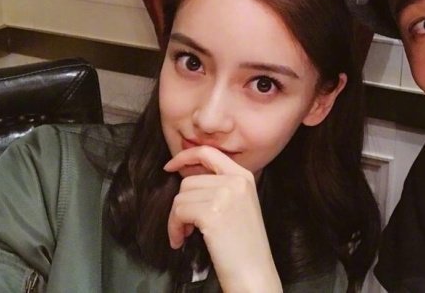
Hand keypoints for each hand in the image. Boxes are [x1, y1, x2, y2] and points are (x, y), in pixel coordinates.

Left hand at [164, 146, 281, 292]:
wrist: (254, 272)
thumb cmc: (244, 245)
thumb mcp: (239, 204)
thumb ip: (220, 186)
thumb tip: (188, 177)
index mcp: (244, 176)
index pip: (209, 152)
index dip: (185, 156)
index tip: (170, 166)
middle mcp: (236, 180)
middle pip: (189, 180)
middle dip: (181, 203)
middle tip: (186, 225)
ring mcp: (225, 194)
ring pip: (181, 196)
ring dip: (177, 218)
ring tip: (186, 234)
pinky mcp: (212, 212)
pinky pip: (178, 212)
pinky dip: (174, 228)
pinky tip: (181, 240)